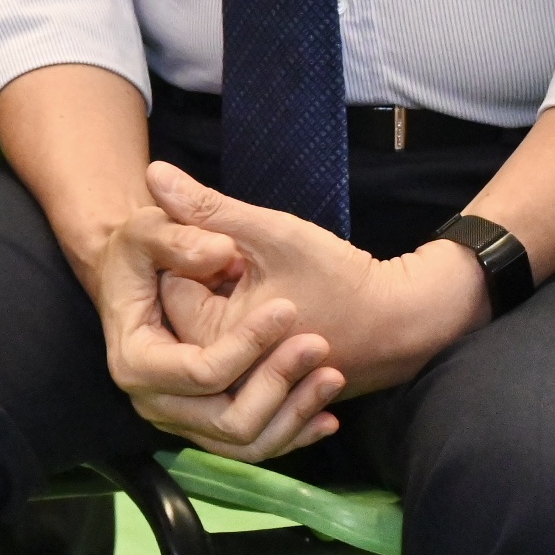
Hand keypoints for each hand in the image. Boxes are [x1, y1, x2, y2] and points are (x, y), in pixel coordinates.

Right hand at [80, 196, 340, 460]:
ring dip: (295, 412)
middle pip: (227, 418)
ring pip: (248, 441)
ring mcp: (183, 420)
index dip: (245, 346)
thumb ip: (179, 236)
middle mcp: (154, 401)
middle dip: (278, 382)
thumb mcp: (149, 229)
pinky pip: (256, 446)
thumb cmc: (144, 252)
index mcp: (136, 359)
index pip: (199, 372)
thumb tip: (219, 249)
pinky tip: (328, 414)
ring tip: (331, 375)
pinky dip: (294, 432)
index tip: (286, 309)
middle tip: (317, 344)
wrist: (140, 276)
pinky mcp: (210, 426)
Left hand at [139, 165, 488, 406]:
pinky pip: (229, 343)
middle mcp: (220, 373)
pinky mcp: (258, 383)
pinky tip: (272, 301)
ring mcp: (240, 382)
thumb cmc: (339, 278)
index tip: (238, 245)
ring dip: (223, 292)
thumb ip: (207, 207)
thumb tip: (152, 172)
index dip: (197, 250)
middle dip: (206, 273)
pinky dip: (240, 315)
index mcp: (214, 341)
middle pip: (180, 305)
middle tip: (250, 263)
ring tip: (266, 284)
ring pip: (205, 320)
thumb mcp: (270, 232)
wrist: (402, 323)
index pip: (167, 281)